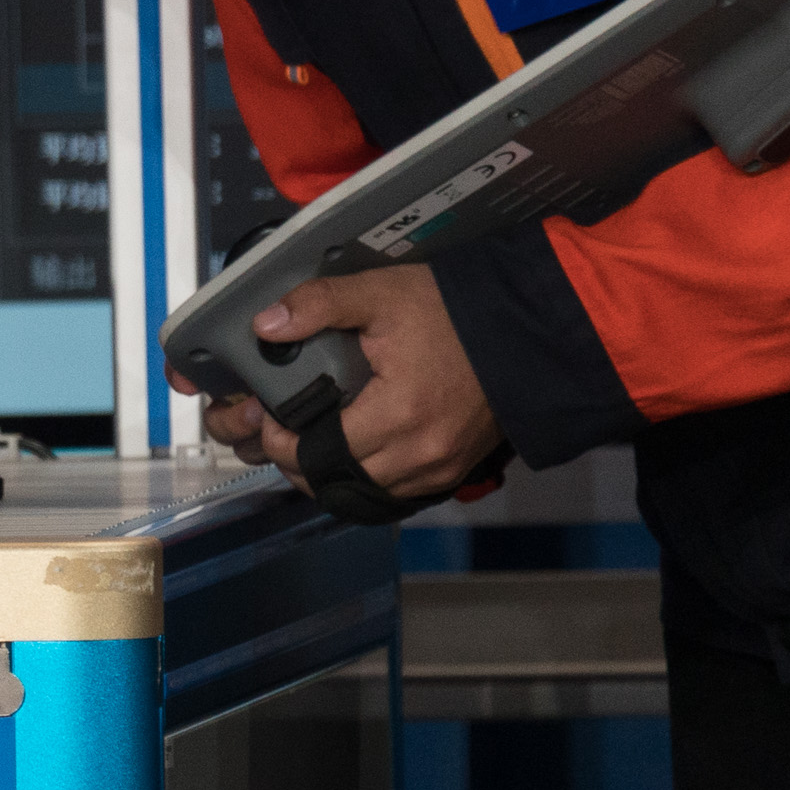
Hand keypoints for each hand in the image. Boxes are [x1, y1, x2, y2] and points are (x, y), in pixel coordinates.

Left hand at [172, 263, 505, 507]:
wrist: (525, 330)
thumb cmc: (453, 312)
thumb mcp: (381, 292)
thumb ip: (319, 304)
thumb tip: (265, 325)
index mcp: (397, 416)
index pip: (317, 453)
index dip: (279, 442)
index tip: (265, 417)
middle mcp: (419, 455)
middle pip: (336, 485)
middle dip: (296, 465)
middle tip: (277, 435)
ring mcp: (440, 470)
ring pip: (365, 497)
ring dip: (330, 479)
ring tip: (307, 447)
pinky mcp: (454, 471)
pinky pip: (397, 495)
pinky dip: (366, 483)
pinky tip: (350, 458)